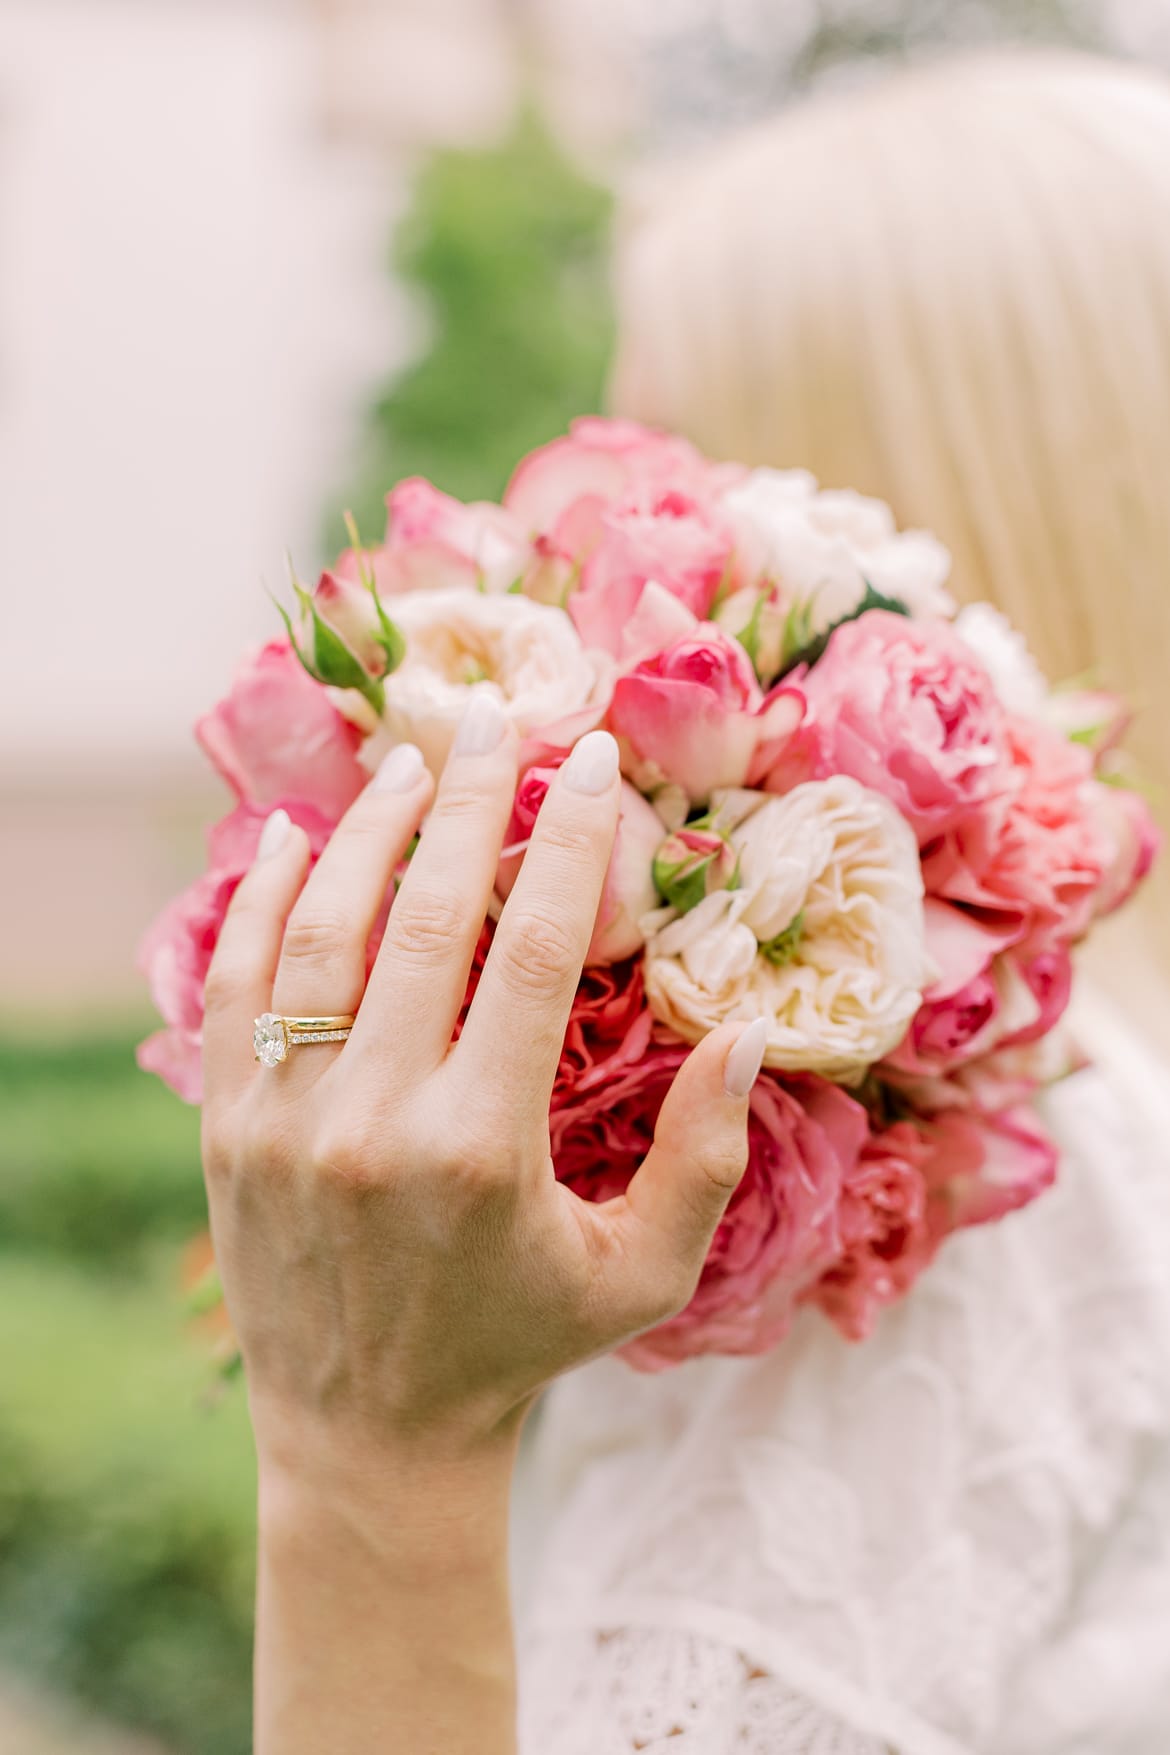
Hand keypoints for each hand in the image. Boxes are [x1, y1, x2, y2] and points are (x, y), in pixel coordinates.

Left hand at [201, 693, 765, 1481]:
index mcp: (484, 1147)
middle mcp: (376, 1122)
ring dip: (370, 835)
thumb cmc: (522, 1343)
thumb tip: (741, 1028)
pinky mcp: (229, 1133)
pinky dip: (260, 904)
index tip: (591, 763)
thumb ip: (704, 1157)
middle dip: (470, 803)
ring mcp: (287, 1124)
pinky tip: (294, 840)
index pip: (530, 949)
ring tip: (411, 765)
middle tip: (497, 723)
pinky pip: (234, 990)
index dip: (568, 841)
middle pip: (427, 917)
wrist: (369, 1433)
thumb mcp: (642, 1274)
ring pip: (322, 936)